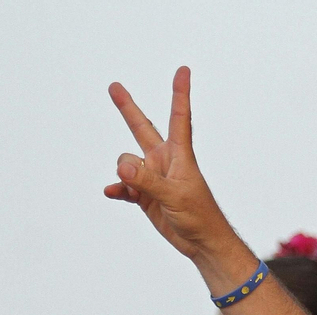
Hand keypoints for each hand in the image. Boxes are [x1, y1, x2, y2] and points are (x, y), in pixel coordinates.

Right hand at [105, 68, 249, 276]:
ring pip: (126, 162)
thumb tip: (121, 166)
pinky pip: (122, 186)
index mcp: (179, 155)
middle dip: (128, 108)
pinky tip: (114, 193)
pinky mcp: (145, 195)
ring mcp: (153, 177)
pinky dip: (117, 189)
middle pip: (142, 128)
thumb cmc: (199, 216)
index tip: (183, 70)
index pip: (179, 117)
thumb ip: (146, 180)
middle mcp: (164, 161)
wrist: (202, 242)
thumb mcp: (173, 196)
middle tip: (114, 86)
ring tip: (138, 189)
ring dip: (125, 174)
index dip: (180, 93)